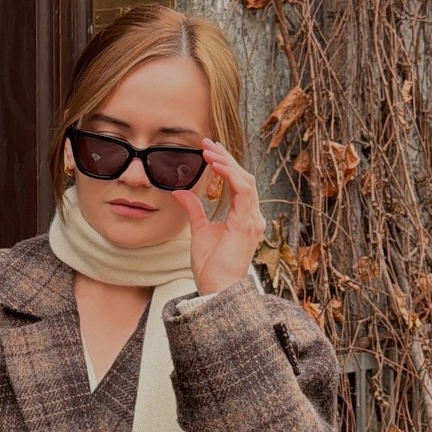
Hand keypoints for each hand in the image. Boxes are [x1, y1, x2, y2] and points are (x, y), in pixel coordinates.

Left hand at [173, 139, 265, 294]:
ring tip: (210, 151)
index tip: (209, 151)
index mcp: (243, 217)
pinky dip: (231, 176)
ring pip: (245, 180)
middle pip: (243, 177)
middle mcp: (252, 216)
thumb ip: (194, 209)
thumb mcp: (199, 230)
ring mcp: (252, 219)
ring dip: (227, 163)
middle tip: (207, 144)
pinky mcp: (246, 223)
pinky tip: (217, 166)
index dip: (225, 164)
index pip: (238, 183)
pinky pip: (243, 191)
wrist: (216, 287)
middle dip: (226, 158)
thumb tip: (180, 191)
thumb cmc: (211, 265)